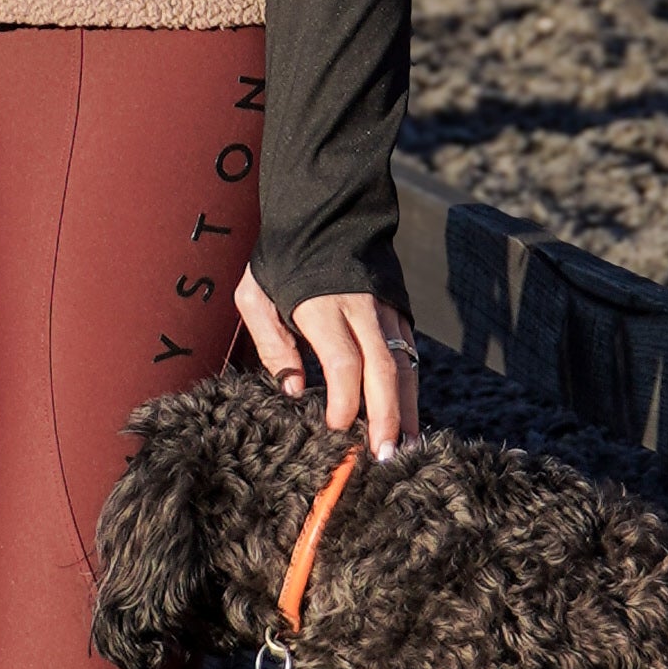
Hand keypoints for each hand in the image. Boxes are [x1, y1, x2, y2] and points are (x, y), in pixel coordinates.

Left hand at [233, 269, 421, 458]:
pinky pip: (410, 355)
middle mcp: (362, 309)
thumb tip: (292, 392)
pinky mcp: (400, 311)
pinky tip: (408, 418)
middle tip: (384, 456)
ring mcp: (386, 310)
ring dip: (407, 409)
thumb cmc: (281, 259)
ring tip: (405, 448)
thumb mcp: (256, 296)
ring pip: (406, 366)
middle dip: (386, 417)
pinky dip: (411, 389)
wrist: (326, 212)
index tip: (336, 428)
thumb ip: (272, 345)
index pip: (344, 363)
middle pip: (384, 370)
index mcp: (323, 306)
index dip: (344, 400)